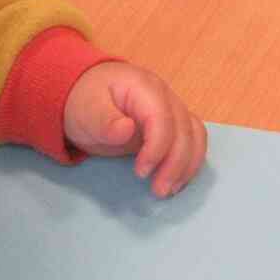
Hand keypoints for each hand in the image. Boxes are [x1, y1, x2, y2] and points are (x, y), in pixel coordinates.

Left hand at [62, 61, 207, 197]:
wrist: (85, 93)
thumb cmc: (86, 101)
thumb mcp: (86, 110)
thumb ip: (105, 121)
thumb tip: (126, 130)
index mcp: (144, 88)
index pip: (163, 118)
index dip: (158, 147)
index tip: (141, 173)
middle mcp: (165, 96)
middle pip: (184, 129)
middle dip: (176, 163)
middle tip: (159, 191)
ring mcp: (172, 110)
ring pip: (195, 136)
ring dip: (187, 165)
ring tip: (169, 190)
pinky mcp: (173, 125)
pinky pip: (192, 141)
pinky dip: (188, 162)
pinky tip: (176, 181)